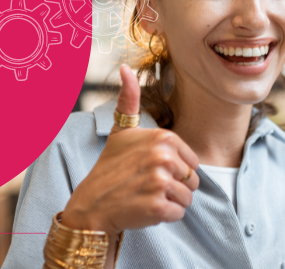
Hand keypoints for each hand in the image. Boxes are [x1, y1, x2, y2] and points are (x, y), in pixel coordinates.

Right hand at [62, 64, 199, 234]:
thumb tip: (126, 68)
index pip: (192, 162)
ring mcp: (159, 182)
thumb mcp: (121, 131)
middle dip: (174, 188)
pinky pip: (178, 214)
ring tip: (146, 197)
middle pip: (193, 180)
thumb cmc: (110, 168)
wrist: (91, 204)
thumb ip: (129, 100)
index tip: (151, 170)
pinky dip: (164, 217)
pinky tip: (144, 209)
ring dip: (170, 203)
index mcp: (163, 138)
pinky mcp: (157, 206)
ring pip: (187, 199)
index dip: (176, 171)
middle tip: (147, 186)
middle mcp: (163, 157)